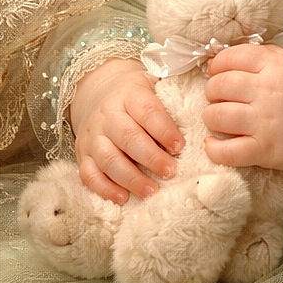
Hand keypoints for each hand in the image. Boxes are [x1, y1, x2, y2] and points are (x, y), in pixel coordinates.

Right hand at [69, 58, 183, 203]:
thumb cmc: (136, 95)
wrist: (97, 92)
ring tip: (152, 190)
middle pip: (128, 138)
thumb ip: (171, 98)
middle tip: (171, 172)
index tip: (180, 146)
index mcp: (129, 95)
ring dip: (131, 178)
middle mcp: (107, 115)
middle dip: (151, 158)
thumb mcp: (153, 85)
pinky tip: (123, 198)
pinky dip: (104, 188)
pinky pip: (89, 174)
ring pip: (108, 159)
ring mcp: (92, 136)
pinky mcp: (82, 154)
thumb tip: (200, 115)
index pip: (147, 111)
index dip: (164, 130)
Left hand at [203, 43, 282, 172]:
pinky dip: (213, 148)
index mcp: (275, 67)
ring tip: (217, 118)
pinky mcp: (264, 150)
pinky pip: (226, 152)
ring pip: (216, 116)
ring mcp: (264, 122)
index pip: (231, 58)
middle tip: (217, 96)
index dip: (217, 64)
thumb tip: (244, 54)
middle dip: (212, 90)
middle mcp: (266, 91)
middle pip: (219, 85)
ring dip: (210, 116)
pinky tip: (213, 144)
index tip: (216, 71)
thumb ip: (272, 55)